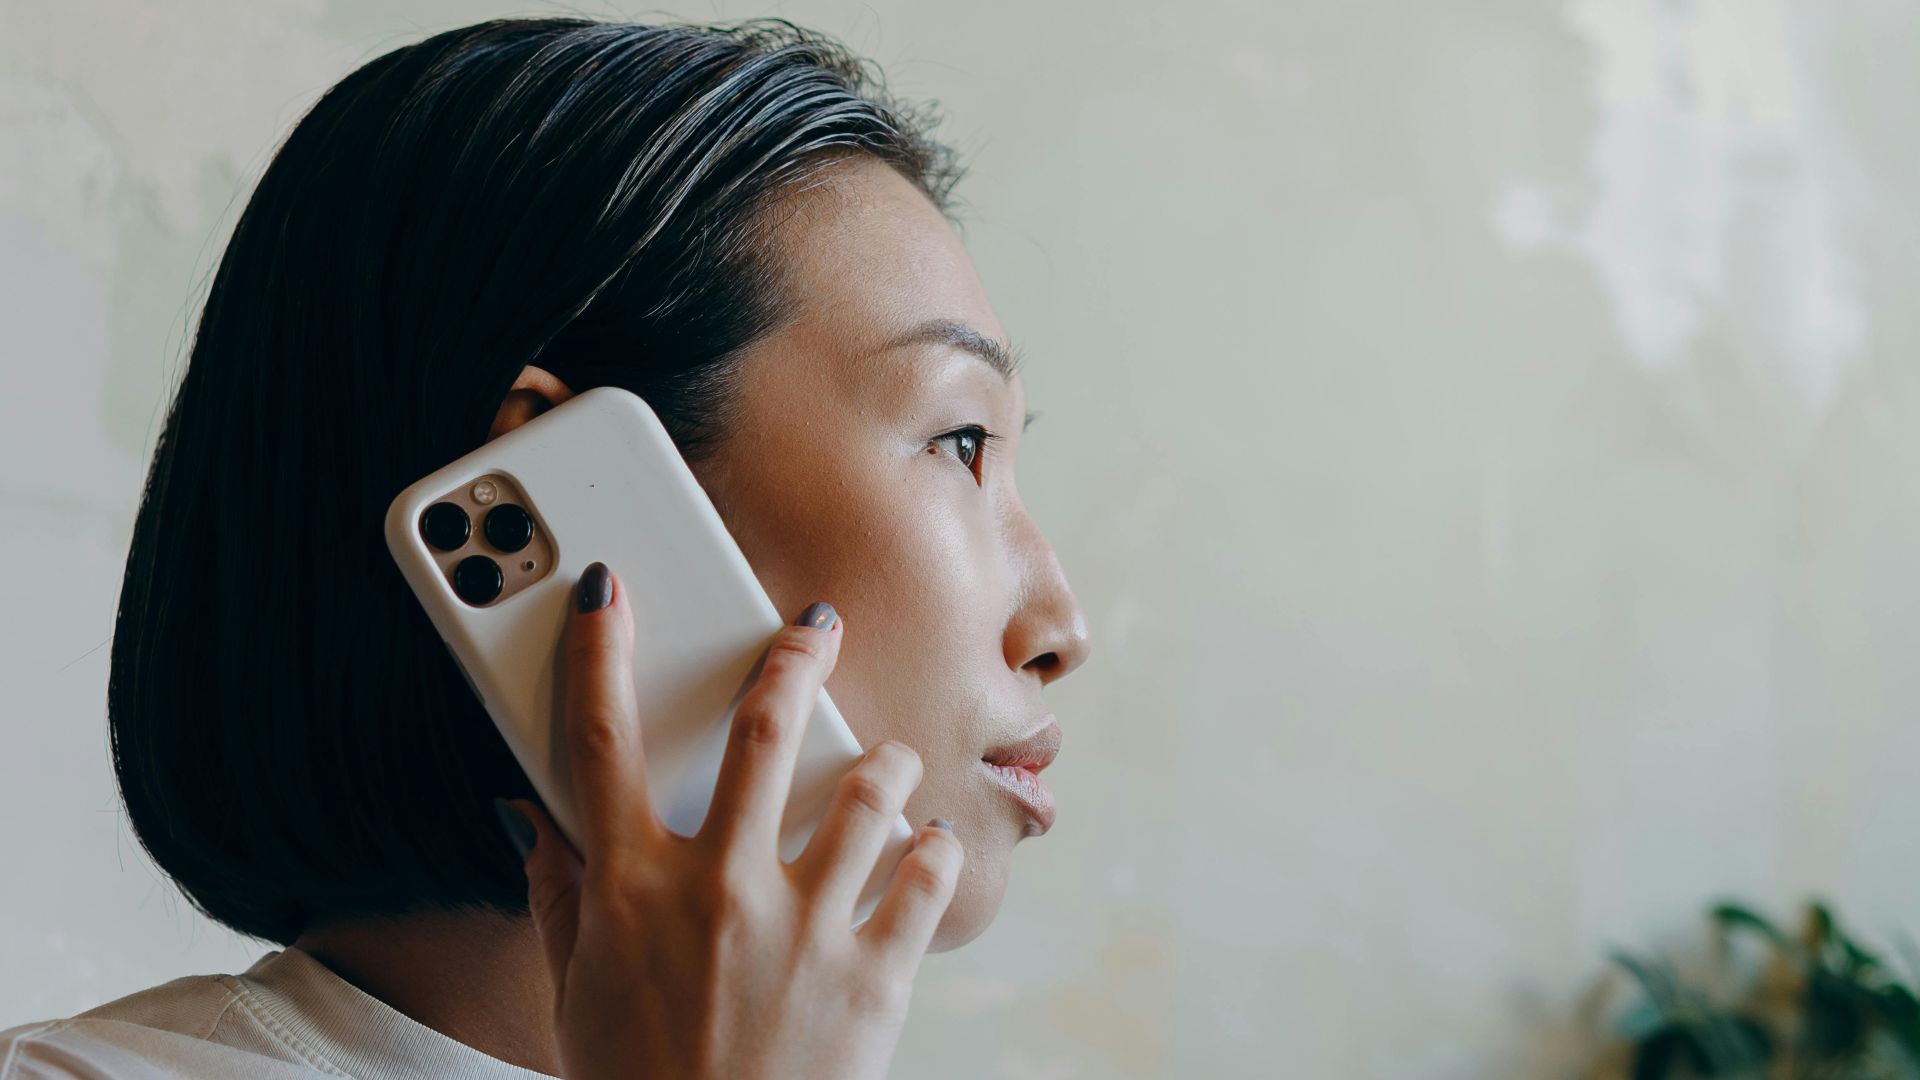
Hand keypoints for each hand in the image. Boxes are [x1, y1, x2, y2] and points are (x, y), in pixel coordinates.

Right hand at [496, 561, 961, 1079]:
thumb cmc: (634, 1078)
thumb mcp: (576, 987)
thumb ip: (559, 893)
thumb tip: (534, 818)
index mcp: (631, 889)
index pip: (600, 743)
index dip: (598, 652)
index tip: (610, 589)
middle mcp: (720, 891)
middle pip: (764, 732)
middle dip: (795, 658)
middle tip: (817, 629)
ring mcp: (805, 928)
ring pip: (868, 793)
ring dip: (885, 762)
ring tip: (888, 762)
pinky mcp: (873, 974)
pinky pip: (923, 877)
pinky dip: (931, 848)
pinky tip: (924, 843)